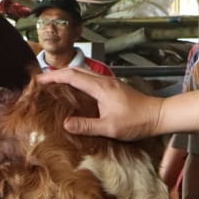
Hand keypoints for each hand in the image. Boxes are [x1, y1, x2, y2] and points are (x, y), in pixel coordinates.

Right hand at [41, 67, 165, 139]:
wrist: (159, 115)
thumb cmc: (137, 122)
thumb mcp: (110, 128)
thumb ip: (87, 126)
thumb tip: (65, 124)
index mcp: (100, 87)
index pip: (72, 76)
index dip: (53, 77)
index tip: (39, 81)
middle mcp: (104, 81)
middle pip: (76, 70)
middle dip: (57, 74)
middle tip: (43, 82)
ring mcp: (110, 83)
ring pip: (84, 73)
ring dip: (68, 76)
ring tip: (55, 84)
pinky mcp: (114, 87)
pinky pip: (91, 79)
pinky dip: (78, 81)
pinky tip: (76, 91)